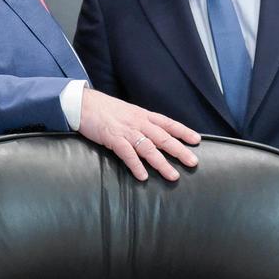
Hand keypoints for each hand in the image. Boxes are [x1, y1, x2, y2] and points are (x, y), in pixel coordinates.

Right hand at [78, 88, 200, 181]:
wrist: (83, 103)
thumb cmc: (104, 108)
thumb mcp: (127, 112)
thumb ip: (140, 122)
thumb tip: (151, 134)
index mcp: (143, 115)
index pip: (168, 123)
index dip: (183, 131)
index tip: (196, 140)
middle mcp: (138, 122)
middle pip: (163, 137)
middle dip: (179, 151)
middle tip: (193, 162)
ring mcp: (126, 130)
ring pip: (149, 148)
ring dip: (162, 163)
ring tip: (173, 175)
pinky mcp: (113, 138)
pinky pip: (127, 153)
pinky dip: (136, 165)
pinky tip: (143, 176)